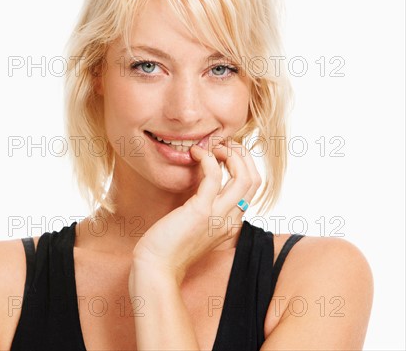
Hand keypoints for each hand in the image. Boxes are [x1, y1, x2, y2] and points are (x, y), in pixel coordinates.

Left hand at [131, 138, 261, 284]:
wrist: (156, 268)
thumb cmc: (168, 246)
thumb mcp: (193, 225)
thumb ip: (203, 207)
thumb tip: (202, 180)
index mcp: (231, 224)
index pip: (251, 188)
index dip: (242, 164)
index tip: (224, 151)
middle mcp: (231, 220)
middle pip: (255, 179)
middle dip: (242, 155)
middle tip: (222, 144)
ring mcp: (219, 216)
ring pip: (245, 177)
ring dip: (232, 154)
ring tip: (213, 146)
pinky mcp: (201, 211)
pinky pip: (215, 176)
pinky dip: (208, 159)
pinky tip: (196, 153)